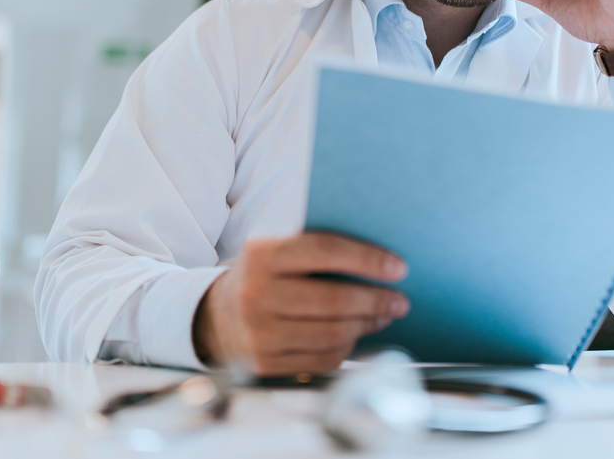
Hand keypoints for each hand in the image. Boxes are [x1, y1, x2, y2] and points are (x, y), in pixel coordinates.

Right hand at [193, 232, 409, 375]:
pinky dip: (347, 347)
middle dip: (376, 300)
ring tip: (384, 315)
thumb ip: (313, 249)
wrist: (213, 318)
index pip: (323, 251)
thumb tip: (377, 258)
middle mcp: (256, 294)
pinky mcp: (266, 365)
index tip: (398, 266)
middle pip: (333, 300)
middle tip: (399, 298)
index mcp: (261, 255)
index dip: (366, 259)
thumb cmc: (259, 278)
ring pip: (333, 334)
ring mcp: (259, 334)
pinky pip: (323, 360)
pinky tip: (356, 334)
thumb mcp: (273, 251)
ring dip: (367, 325)